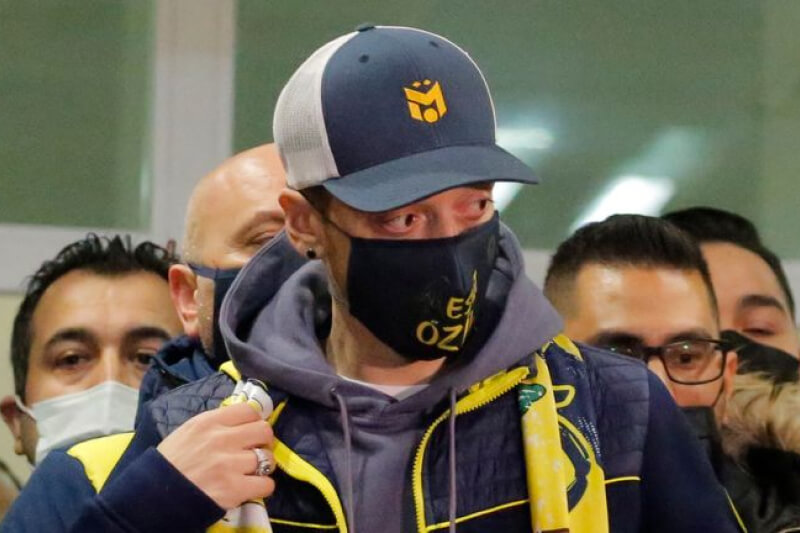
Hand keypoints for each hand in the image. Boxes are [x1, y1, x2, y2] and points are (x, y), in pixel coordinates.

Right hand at [157, 402, 274, 509]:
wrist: (153, 497)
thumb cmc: (169, 463)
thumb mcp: (188, 432)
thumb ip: (215, 424)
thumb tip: (241, 421)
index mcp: (208, 422)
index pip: (249, 410)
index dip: (254, 420)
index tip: (250, 430)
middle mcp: (221, 439)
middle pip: (264, 430)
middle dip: (263, 441)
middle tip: (255, 449)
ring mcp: (229, 465)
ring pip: (267, 458)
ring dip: (262, 465)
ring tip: (251, 471)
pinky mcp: (234, 489)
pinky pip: (266, 483)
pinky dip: (262, 486)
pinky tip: (251, 486)